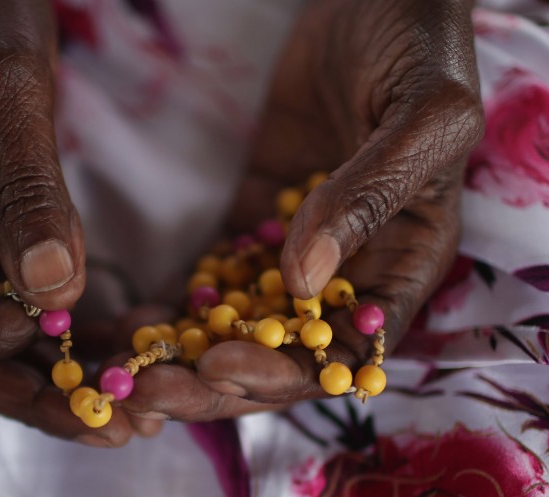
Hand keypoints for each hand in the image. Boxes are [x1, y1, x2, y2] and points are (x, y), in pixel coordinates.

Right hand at [0, 0, 142, 444]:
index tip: (41, 329)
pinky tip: (132, 349)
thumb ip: (24, 181)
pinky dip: (79, 333)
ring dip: (62, 377)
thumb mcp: (5, 82)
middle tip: (105, 426)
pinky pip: (30, 303)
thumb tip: (50, 291)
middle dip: (26, 391)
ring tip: (134, 410)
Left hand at [122, 0, 483, 419]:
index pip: (349, 350)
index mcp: (405, 262)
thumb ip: (368, 197)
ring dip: (187, 356)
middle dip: (218, 381)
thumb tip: (302, 282)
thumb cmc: (423, 52)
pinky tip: (127, 325)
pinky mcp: (257, 215)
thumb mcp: (421, 120)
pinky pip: (214, 274)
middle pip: (284, 353)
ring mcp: (299, 245)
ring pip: (242, 325)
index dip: (288, 374)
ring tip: (125, 373)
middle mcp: (352, 270)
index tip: (222, 371)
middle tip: (148, 391)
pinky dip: (176, 305)